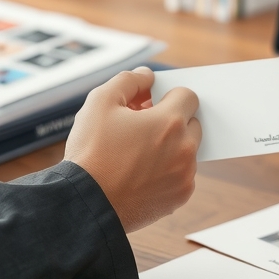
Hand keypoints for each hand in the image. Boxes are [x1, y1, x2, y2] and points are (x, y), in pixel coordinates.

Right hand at [65, 67, 200, 232]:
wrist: (86, 202)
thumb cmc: (92, 152)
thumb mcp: (100, 101)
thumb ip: (129, 80)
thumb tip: (147, 76)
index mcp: (170, 122)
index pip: (189, 96)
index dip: (168, 96)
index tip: (150, 105)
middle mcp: (185, 148)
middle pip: (192, 122)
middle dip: (172, 121)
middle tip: (142, 128)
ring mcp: (185, 175)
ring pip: (187, 150)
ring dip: (171, 146)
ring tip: (138, 152)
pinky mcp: (180, 197)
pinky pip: (182, 175)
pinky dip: (169, 171)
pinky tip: (142, 174)